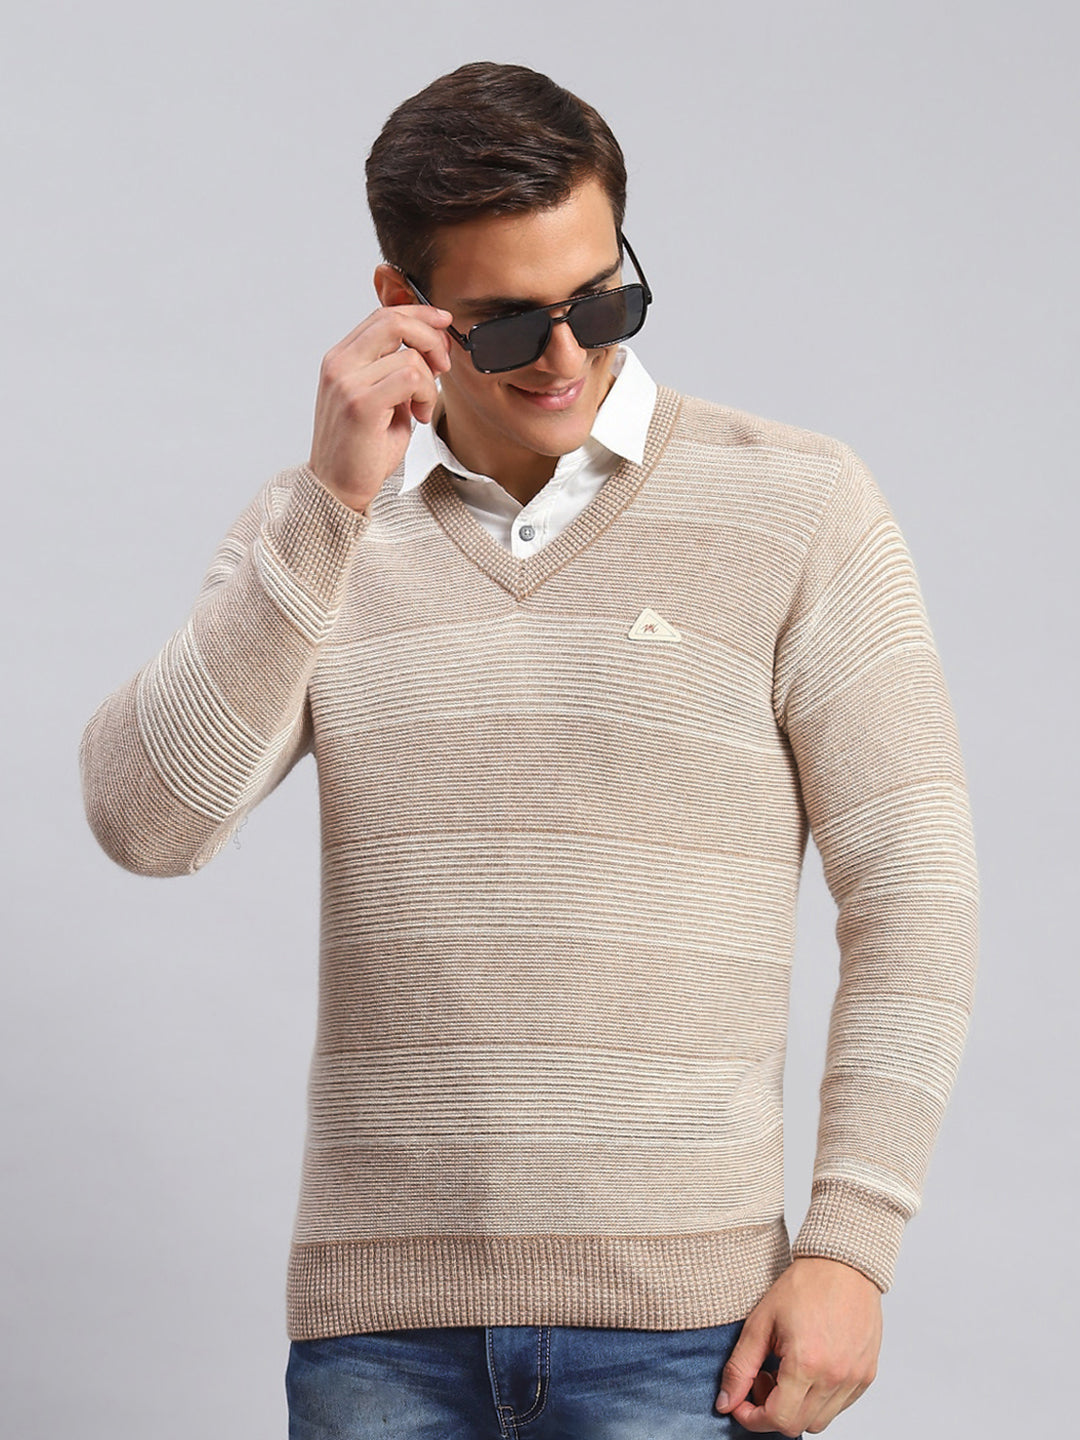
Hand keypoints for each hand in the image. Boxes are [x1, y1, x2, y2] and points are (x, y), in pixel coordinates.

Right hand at [307, 304, 453, 512]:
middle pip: (394, 320)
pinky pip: (411, 377)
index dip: (418, 314)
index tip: (443, 324)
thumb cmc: (361, 450)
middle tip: (444, 364)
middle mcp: (339, 365)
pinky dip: (426, 395)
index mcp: (341, 359)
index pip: (382, 315)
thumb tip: (429, 350)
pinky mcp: (360, 403)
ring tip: (423, 408)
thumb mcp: (381, 401)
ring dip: (430, 382)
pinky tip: (419, 416)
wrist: (337, 489)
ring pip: (409, 354)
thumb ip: (395, 372)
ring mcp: (346, 382)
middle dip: (431, 337)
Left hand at [715, 1256, 881, 1434]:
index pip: (778, 1419)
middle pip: (798, 1425)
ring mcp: (855, 1378)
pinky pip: (839, 1406)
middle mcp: (835, 1377)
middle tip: (763, 1377)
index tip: (741, 1403)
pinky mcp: (867, 1375)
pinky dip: (818, 1399)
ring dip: (796, 1407)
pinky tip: (808, 1369)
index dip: (752, 1418)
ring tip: (786, 1371)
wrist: (843, 1265)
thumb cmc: (803, 1286)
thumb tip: (725, 1403)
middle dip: (771, 1411)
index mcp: (806, 1364)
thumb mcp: (760, 1322)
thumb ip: (740, 1367)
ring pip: (819, 1420)